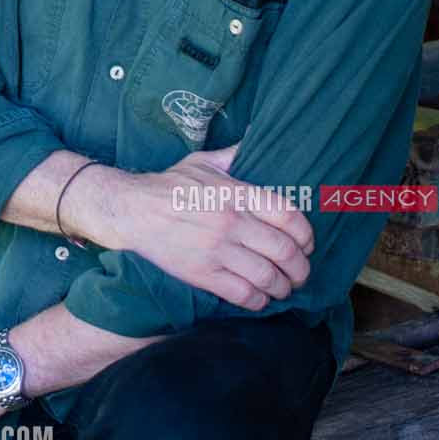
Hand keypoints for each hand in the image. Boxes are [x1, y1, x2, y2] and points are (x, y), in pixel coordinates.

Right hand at [69, 146, 312, 308]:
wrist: (130, 210)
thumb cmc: (168, 185)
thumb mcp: (203, 162)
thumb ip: (234, 155)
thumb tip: (256, 139)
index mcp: (237, 193)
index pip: (290, 216)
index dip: (306, 235)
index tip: (307, 244)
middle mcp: (232, 222)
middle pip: (285, 251)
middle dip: (300, 268)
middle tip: (300, 273)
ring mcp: (218, 250)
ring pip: (268, 277)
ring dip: (283, 287)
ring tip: (283, 288)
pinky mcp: (202, 274)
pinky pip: (243, 294)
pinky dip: (259, 300)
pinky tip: (260, 298)